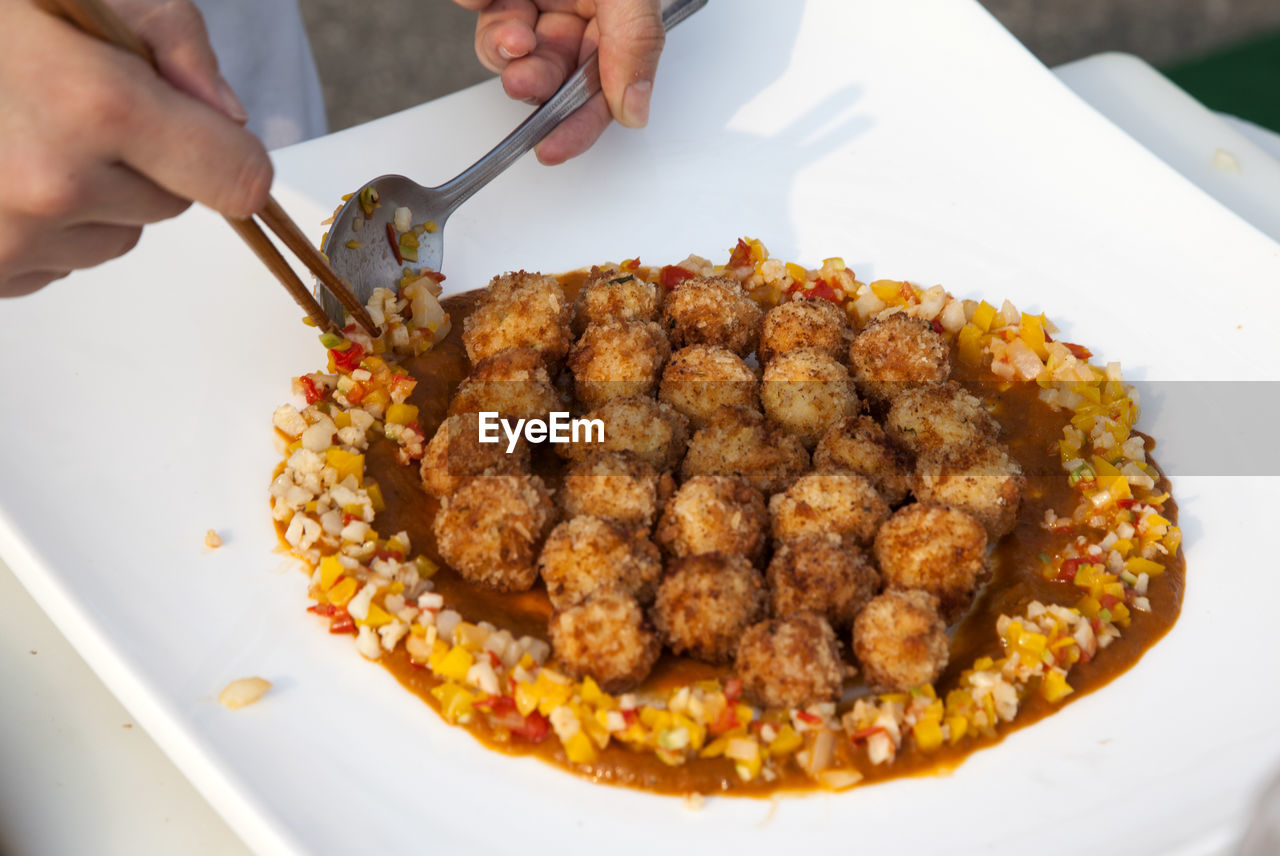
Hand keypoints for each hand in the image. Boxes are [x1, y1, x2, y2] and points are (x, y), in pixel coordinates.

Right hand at [0, 0, 272, 296]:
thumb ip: (175, 42)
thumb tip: (229, 120)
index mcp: (95, 106)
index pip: (239, 181)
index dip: (235, 157)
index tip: (214, 140)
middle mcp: (53, 185)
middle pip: (172, 206)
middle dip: (146, 161)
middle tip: (73, 105)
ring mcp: (8, 238)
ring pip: (115, 238)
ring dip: (92, 196)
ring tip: (21, 131)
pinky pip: (58, 262)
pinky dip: (42, 226)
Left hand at [454, 0, 664, 164]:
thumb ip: (635, 40)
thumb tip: (634, 110)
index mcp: (616, 15)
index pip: (601, 90)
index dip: (577, 125)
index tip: (551, 149)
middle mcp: (574, 10)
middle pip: (550, 75)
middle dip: (534, 83)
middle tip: (524, 76)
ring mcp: (533, 1)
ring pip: (508, 51)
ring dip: (501, 48)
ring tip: (510, 30)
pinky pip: (476, 7)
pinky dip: (473, 4)